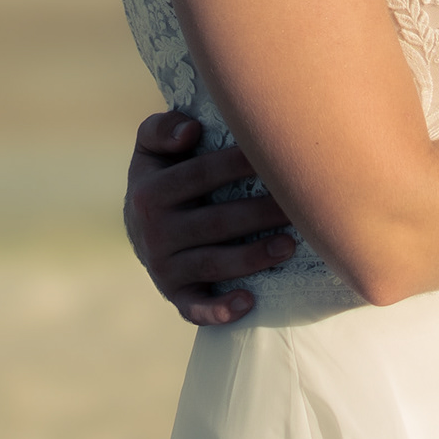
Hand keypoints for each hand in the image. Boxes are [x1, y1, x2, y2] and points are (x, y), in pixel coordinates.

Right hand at [122, 109, 296, 326]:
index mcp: (150, 191)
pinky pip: (195, 308)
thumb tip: (190, 131)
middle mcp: (154, 232)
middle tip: (300, 206)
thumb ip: (162, 128)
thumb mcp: (150, 147)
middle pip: (215, 221)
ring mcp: (164, 267)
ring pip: (213, 263)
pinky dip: (219, 310)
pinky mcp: (176, 295)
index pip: (200, 175)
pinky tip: (247, 302)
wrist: (139, 228)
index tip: (278, 157)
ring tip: (289, 245)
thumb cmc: (162, 176)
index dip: (239, 165)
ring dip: (252, 257)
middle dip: (259, 213)